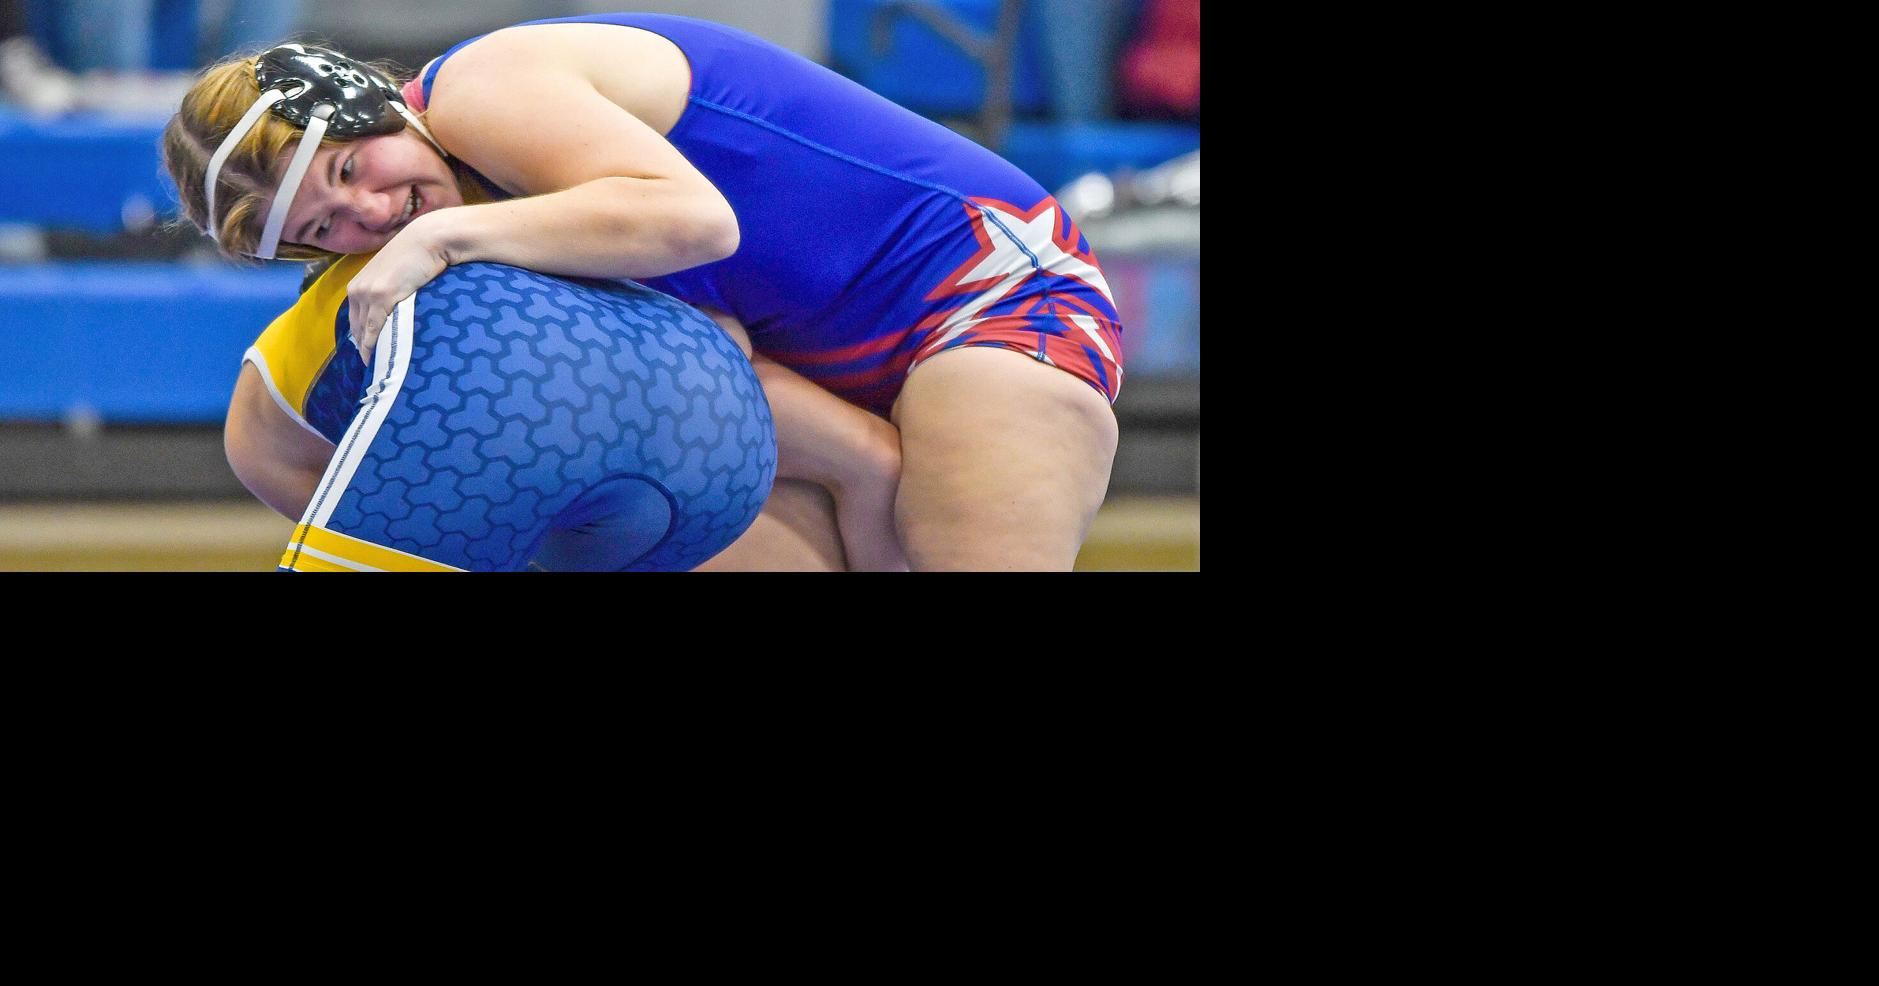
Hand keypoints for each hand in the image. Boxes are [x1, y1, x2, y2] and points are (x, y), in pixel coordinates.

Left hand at [345, 214, 449, 366]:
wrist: (427, 240)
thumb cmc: (416, 256)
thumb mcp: (395, 275)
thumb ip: (389, 290)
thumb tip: (396, 307)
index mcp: (358, 284)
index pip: (355, 319)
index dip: (361, 337)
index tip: (368, 353)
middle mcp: (357, 290)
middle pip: (357, 327)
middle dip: (362, 347)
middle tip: (372, 366)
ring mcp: (368, 293)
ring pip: (364, 330)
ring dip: (368, 349)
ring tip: (377, 367)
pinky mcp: (381, 297)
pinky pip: (374, 328)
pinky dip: (374, 344)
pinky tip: (377, 357)